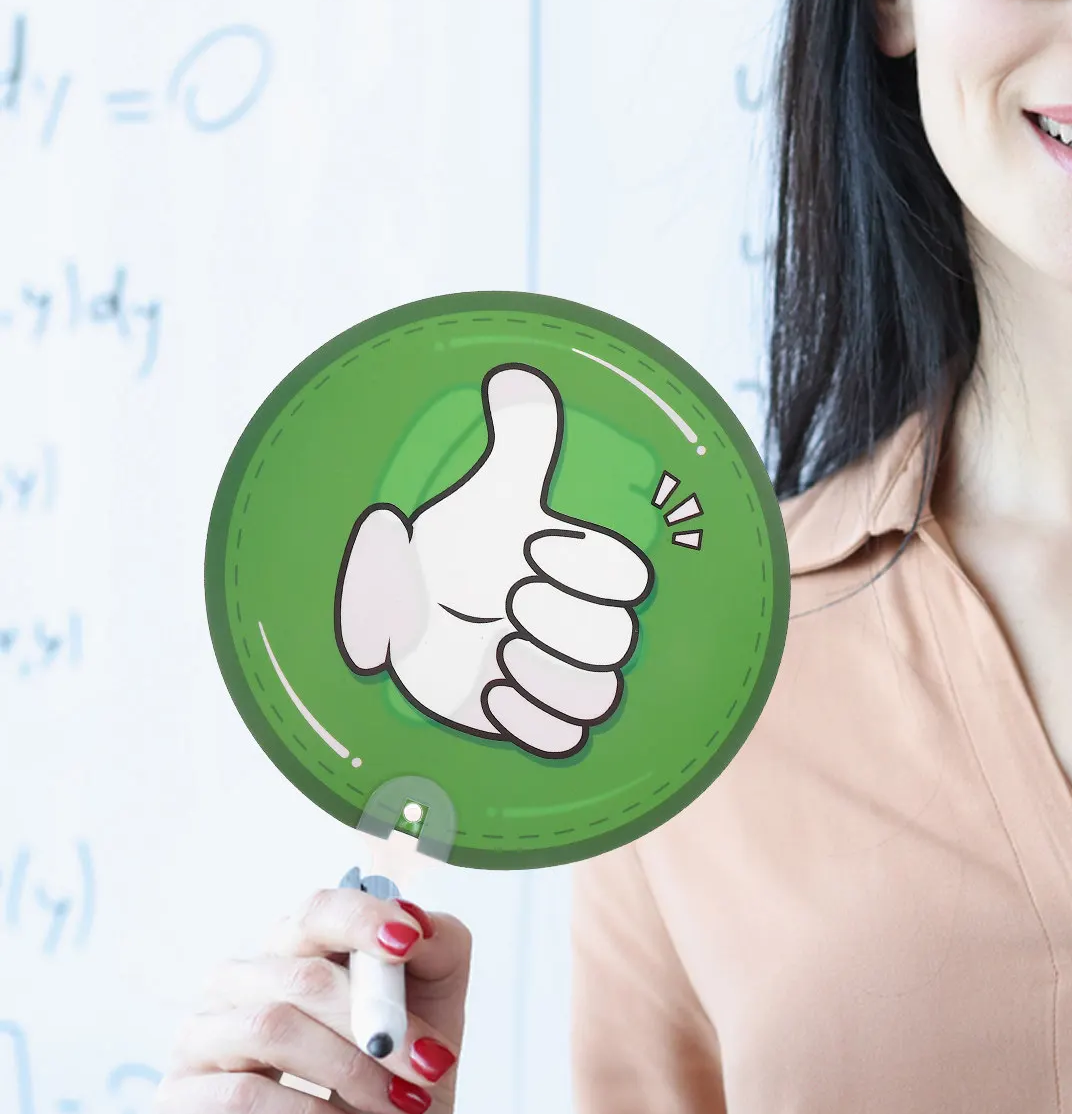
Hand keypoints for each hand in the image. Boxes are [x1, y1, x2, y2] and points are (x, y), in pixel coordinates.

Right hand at [155, 886, 467, 1113]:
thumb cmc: (400, 1097)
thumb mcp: (440, 1023)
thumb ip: (438, 958)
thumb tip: (414, 920)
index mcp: (301, 953)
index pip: (318, 913)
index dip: (362, 922)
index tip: (408, 944)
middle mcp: (242, 987)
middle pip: (300, 976)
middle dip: (377, 1023)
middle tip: (429, 1068)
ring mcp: (204, 1044)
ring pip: (269, 1028)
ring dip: (349, 1070)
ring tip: (400, 1105)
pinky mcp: (183, 1108)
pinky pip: (242, 1097)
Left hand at [335, 362, 653, 756]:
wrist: (403, 616)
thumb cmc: (451, 552)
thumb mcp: (479, 497)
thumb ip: (513, 441)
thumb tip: (517, 374)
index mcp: (579, 569)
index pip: (626, 578)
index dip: (584, 568)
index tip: (529, 552)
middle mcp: (579, 626)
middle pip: (615, 642)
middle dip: (559, 623)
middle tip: (505, 604)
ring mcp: (559, 676)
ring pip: (598, 696)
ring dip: (546, 675)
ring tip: (495, 651)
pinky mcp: (534, 721)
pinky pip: (565, 739)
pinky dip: (529, 720)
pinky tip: (488, 691)